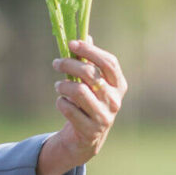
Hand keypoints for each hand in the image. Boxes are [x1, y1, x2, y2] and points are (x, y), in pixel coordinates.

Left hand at [45, 36, 127, 173]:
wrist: (86, 137)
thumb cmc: (88, 102)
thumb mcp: (91, 83)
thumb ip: (89, 61)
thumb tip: (85, 37)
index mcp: (119, 85)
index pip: (109, 62)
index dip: (90, 51)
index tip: (72, 43)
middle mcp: (115, 100)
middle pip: (90, 74)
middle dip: (69, 64)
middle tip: (56, 63)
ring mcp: (105, 116)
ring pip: (78, 91)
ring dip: (63, 86)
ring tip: (58, 86)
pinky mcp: (91, 130)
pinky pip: (69, 109)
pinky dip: (61, 102)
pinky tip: (62, 102)